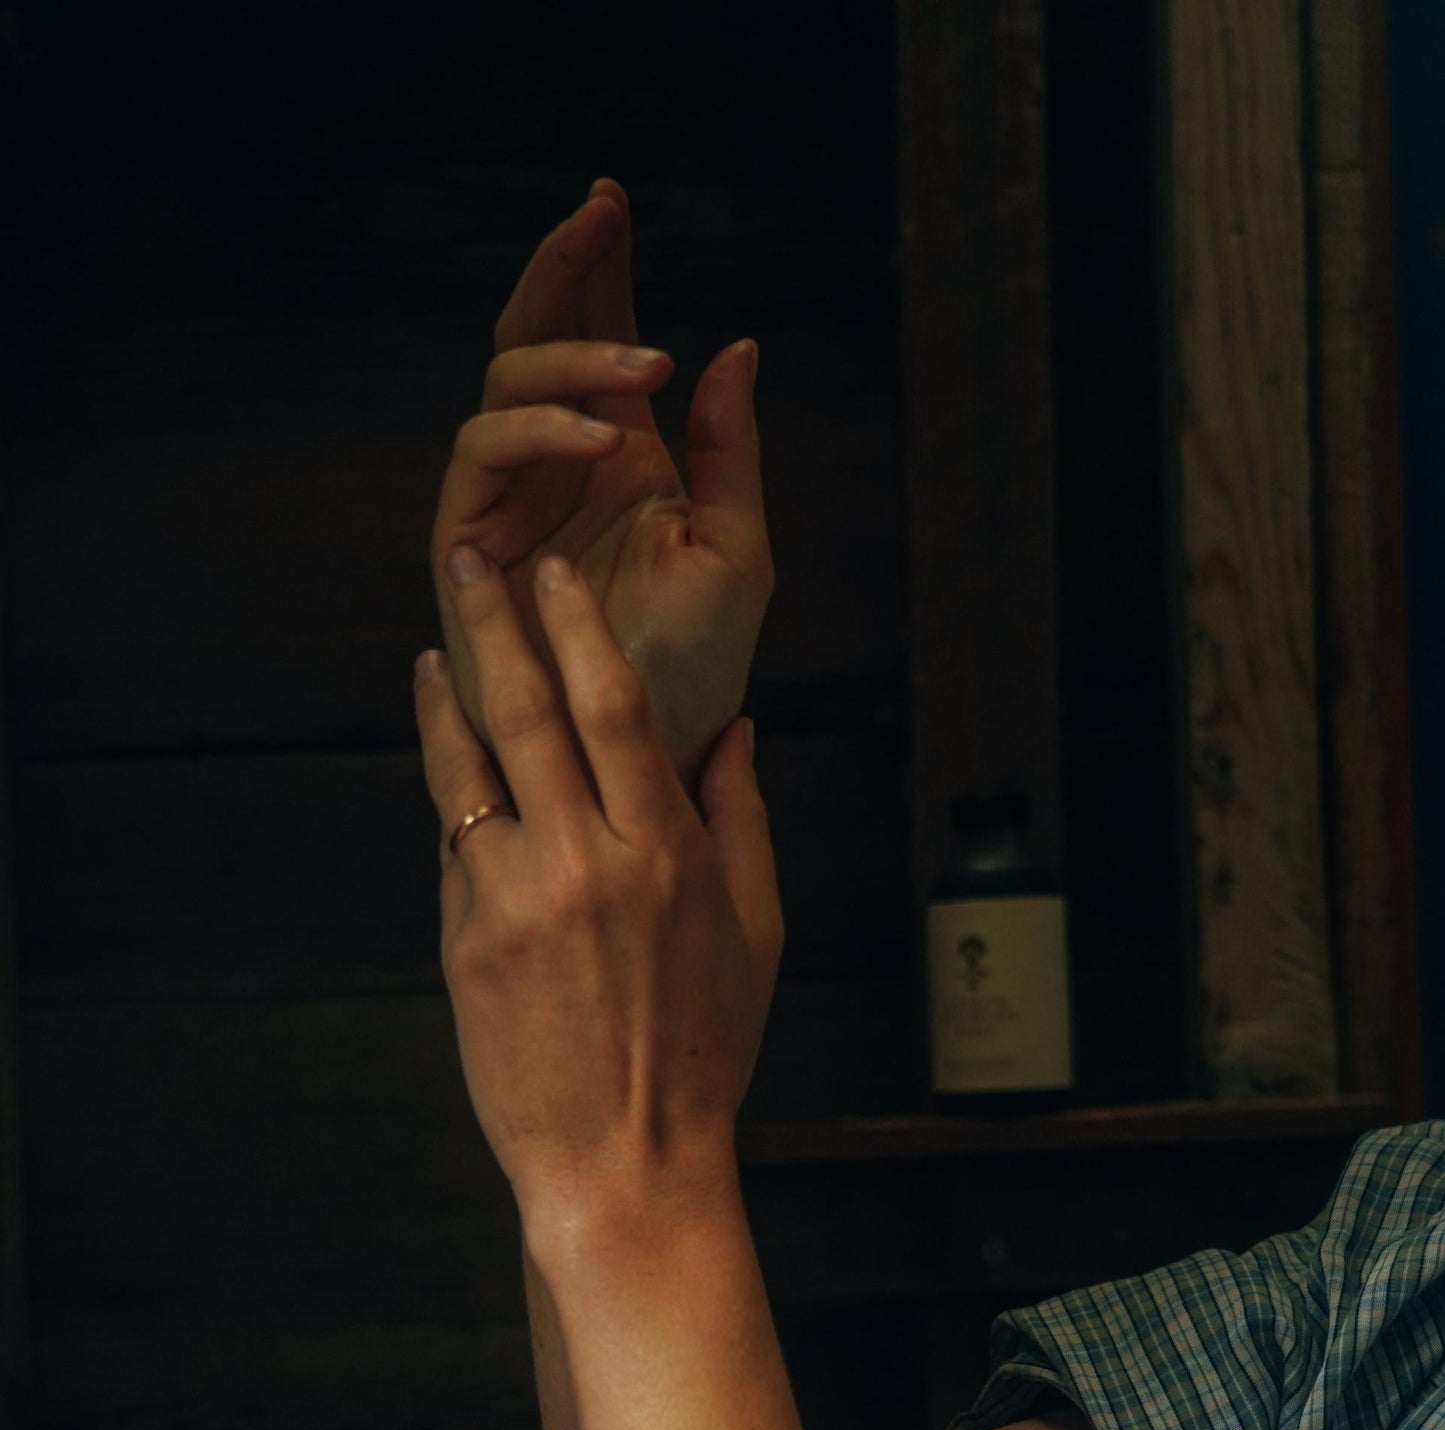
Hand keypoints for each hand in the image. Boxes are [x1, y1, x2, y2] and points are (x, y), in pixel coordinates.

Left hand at [413, 544, 783, 1227]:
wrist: (618, 1159)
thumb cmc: (701, 1045)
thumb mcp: (756, 929)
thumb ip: (744, 818)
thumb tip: (736, 728)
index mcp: (665, 852)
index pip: (615, 706)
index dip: (581, 628)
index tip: (559, 574)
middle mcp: (585, 862)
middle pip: (527, 713)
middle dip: (496, 625)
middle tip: (470, 563)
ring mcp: (512, 900)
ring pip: (467, 769)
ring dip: (447, 696)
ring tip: (434, 647)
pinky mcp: (465, 939)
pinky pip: (455, 842)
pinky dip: (450, 786)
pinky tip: (446, 752)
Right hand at [430, 178, 771, 793]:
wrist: (646, 752)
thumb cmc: (698, 663)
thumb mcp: (737, 546)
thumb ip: (732, 449)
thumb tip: (737, 344)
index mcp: (622, 462)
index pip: (599, 346)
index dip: (599, 273)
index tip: (612, 202)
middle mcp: (559, 471)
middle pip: (537, 342)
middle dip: (562, 274)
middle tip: (596, 216)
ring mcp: (511, 502)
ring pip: (503, 387)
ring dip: (568, 360)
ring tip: (646, 366)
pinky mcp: (469, 542)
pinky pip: (481, 457)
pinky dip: (534, 431)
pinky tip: (596, 434)